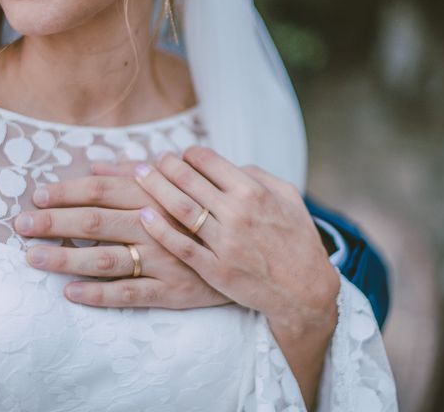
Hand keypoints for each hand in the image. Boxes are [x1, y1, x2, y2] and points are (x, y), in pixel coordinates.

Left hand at [13, 175, 228, 308]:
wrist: (261, 255)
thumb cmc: (214, 213)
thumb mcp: (184, 184)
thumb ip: (139, 174)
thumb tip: (99, 166)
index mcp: (157, 197)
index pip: (102, 190)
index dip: (66, 192)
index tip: (37, 194)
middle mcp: (156, 226)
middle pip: (94, 222)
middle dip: (53, 222)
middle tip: (21, 224)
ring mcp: (163, 260)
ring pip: (105, 259)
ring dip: (65, 258)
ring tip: (33, 257)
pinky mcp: (172, 291)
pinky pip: (130, 295)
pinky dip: (98, 294)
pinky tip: (70, 292)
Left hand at [130, 147, 339, 406]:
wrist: (304, 289)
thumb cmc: (297, 239)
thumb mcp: (288, 197)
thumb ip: (257, 176)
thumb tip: (228, 164)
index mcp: (253, 191)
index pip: (209, 161)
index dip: (188, 154)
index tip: (178, 155)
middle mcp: (237, 213)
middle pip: (188, 180)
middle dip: (164, 165)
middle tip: (149, 161)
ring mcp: (225, 242)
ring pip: (180, 208)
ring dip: (155, 188)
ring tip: (139, 176)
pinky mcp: (215, 270)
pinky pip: (181, 245)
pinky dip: (160, 229)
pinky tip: (143, 215)